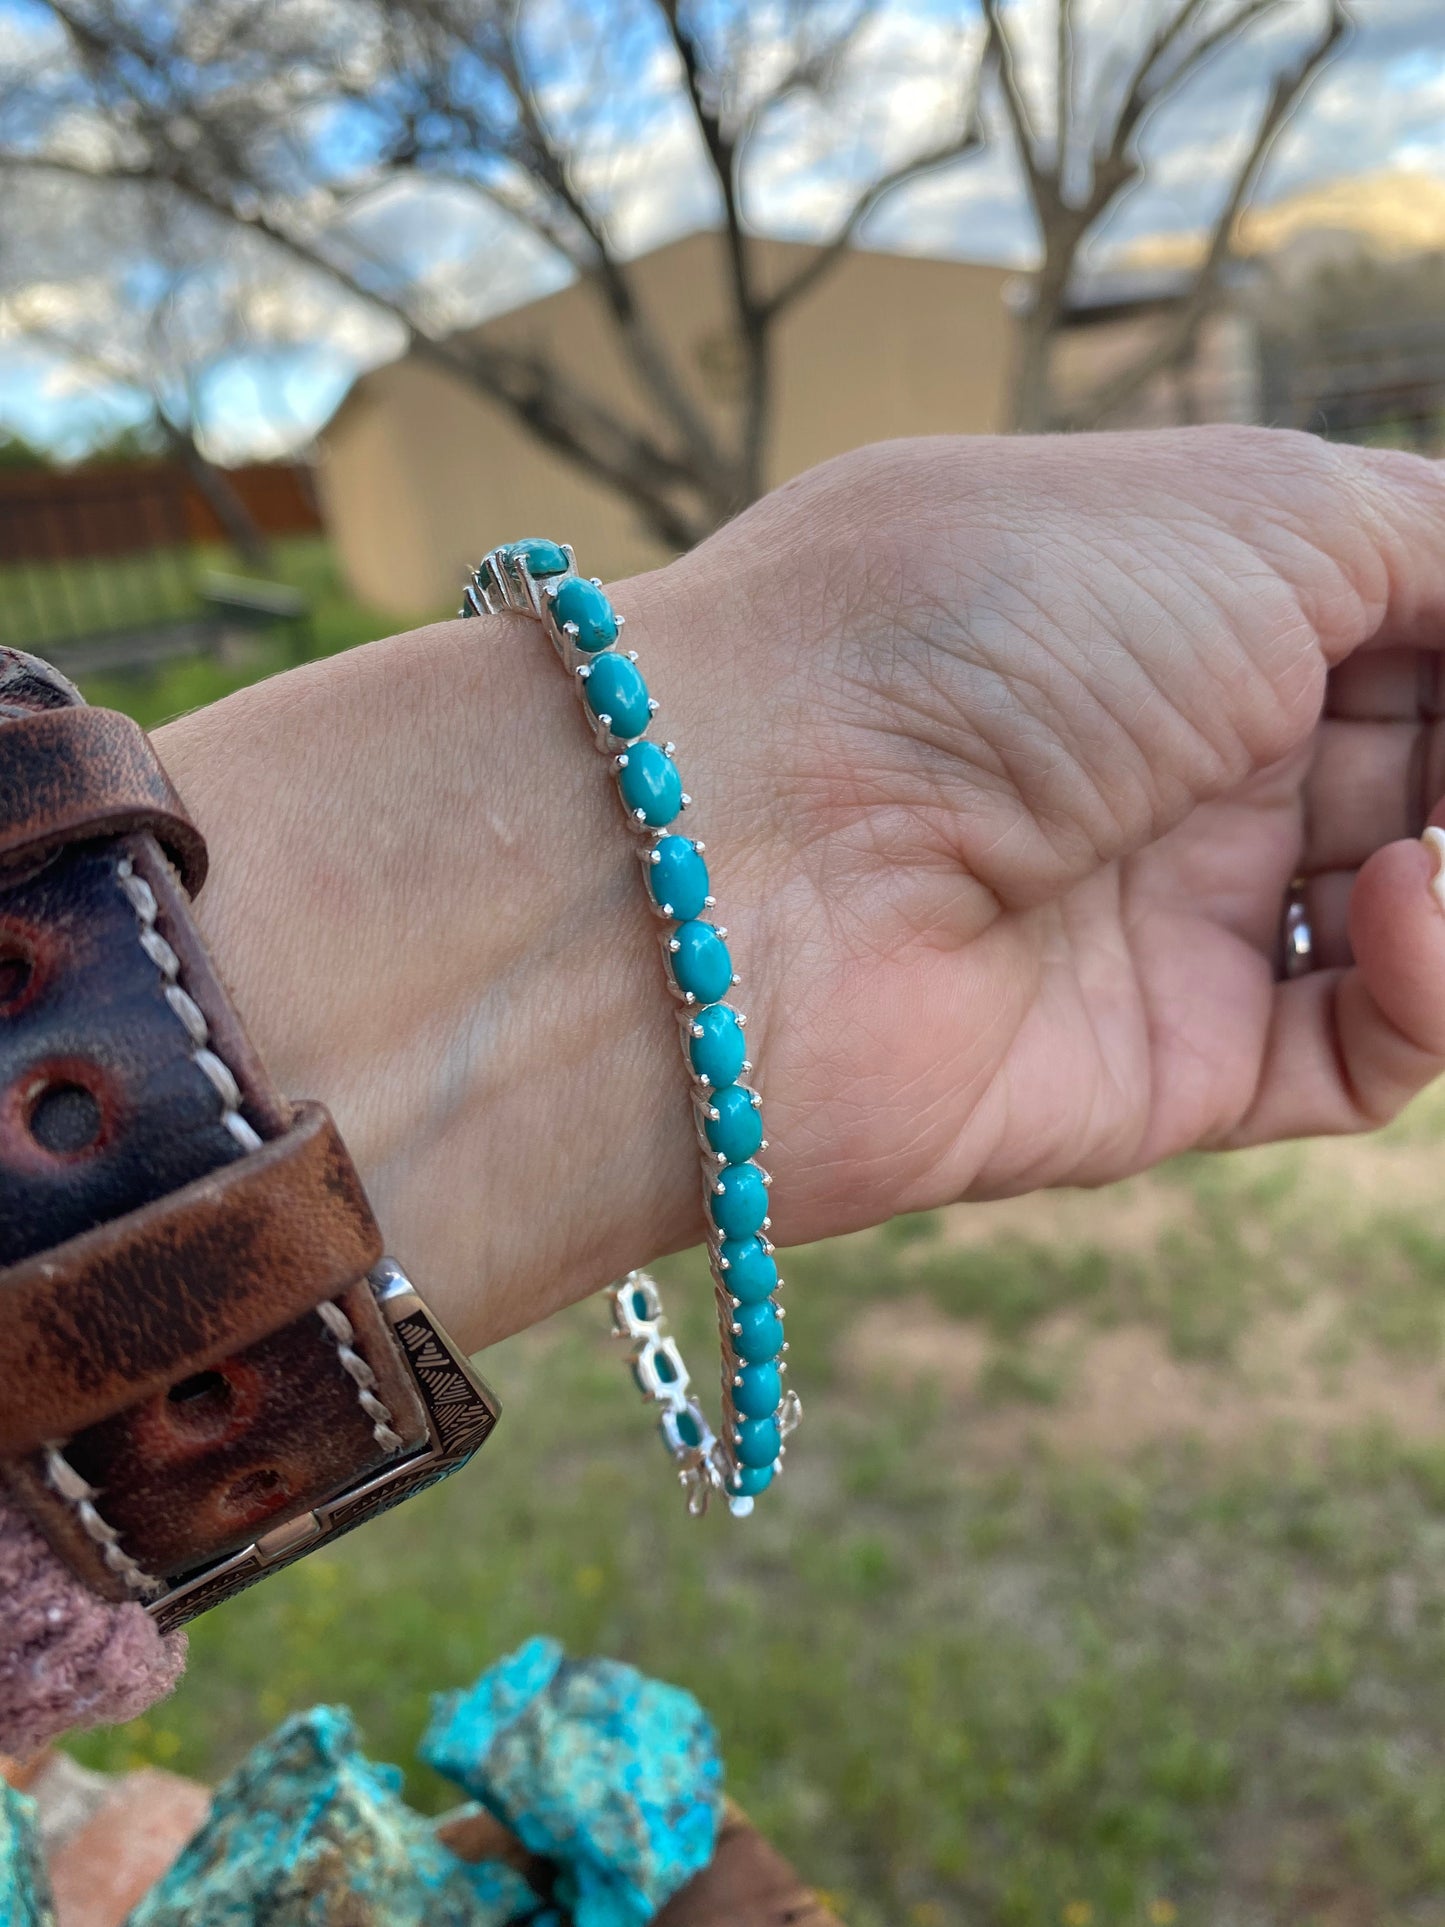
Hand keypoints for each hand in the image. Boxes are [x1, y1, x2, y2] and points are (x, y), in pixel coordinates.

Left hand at [157, 428, 1444, 1347]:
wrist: (743, 857)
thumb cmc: (970, 637)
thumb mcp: (1247, 514)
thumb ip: (1427, 542)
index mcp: (1172, 597)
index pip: (1399, 609)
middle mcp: (1169, 754)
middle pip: (1414, 755)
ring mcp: (1164, 914)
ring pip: (1409, 906)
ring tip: (1435, 847)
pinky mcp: (1160, 1068)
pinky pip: (1358, 1047)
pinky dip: (1429, 985)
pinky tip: (1401, 909)